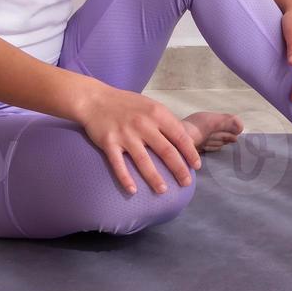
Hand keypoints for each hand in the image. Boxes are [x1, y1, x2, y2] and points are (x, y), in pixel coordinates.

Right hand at [75, 83, 200, 195]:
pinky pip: (118, 164)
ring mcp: (125, 134)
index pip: (179, 136)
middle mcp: (143, 124)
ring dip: (155, 178)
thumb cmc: (126, 104)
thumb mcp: (151, 106)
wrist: (95, 99)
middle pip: (166, 151)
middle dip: (179, 169)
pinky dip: (125, 179)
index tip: (196, 166)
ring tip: (163, 191)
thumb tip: (184, 140)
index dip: (190, 153)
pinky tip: (133, 191)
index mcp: (156, 114)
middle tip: (186, 183)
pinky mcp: (109, 143)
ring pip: (144, 161)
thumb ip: (166, 121)